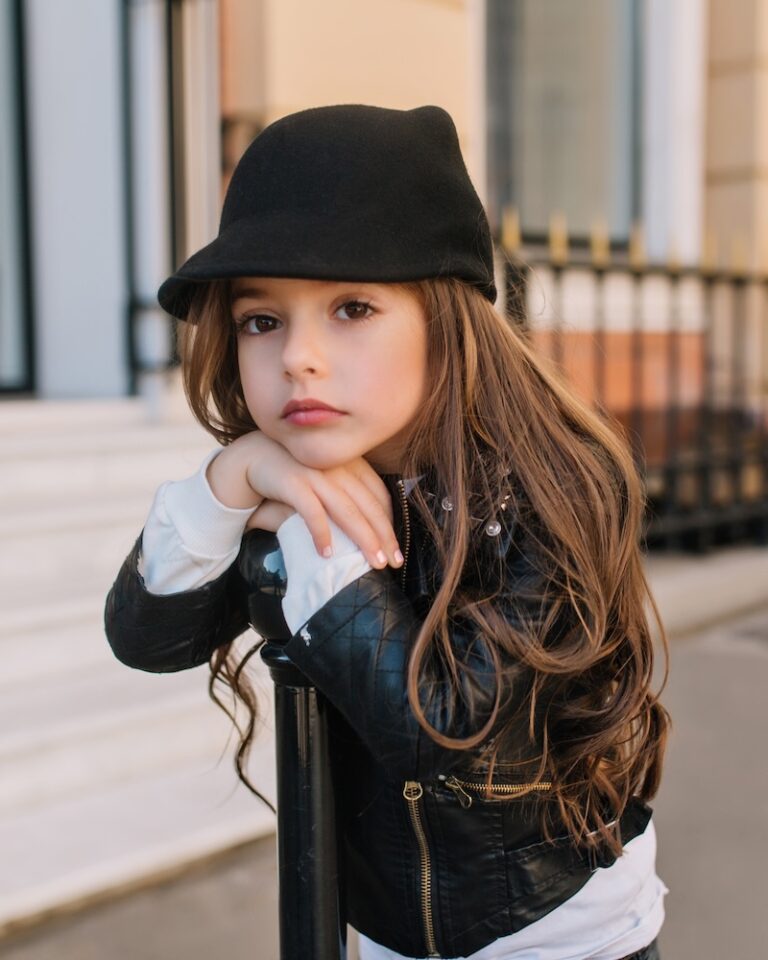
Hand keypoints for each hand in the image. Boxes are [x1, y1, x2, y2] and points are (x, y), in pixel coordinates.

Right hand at [209, 431, 402, 569]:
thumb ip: (346, 494)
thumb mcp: (327, 477)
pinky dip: (322, 533)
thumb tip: (370, 530)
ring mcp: (317, 474)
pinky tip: (328, 554)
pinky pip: (313, 512)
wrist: (253, 455)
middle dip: (384, 536)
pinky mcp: (294, 483)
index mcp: (350, 463)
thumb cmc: (295, 472)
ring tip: (374, 562)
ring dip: (364, 539)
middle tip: (394, 562)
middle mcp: (338, 466)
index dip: (389, 521)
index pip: (378, 494)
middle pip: (368, 505)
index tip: (395, 546)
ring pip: (348, 511)